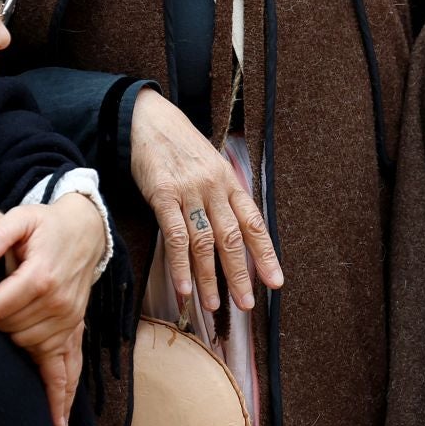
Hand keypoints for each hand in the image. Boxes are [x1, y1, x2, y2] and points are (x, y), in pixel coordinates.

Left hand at [0, 194, 104, 425]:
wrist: (85, 231)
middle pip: (10, 331)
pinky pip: (68, 370)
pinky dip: (61, 397)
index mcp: (42, 279)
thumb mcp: (21, 217)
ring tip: (4, 325)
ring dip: (12, 340)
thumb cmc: (47, 225)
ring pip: (27, 348)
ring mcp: (68, 322)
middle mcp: (57, 306)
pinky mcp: (73, 331)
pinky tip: (57, 424)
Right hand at [129, 88, 283, 312]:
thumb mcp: (210, 165)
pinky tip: (184, 288)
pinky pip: (175, 236)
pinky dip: (180, 265)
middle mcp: (214, 187)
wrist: (148, 120)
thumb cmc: (180, 146)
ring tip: (214, 306)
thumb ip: (223, 195)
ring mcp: (188, 191)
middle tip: (246, 305)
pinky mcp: (162, 195)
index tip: (276, 281)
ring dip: (209, 278)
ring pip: (204, 243)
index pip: (253, 222)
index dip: (266, 254)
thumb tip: (237, 230)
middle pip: (232, 238)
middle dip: (240, 274)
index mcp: (229, 181)